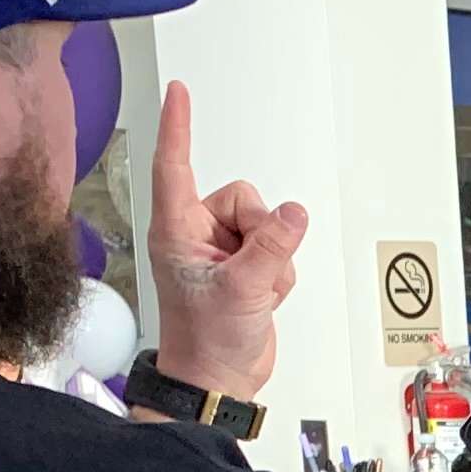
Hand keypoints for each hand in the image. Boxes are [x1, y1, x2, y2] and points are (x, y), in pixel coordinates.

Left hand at [143, 81, 308, 400]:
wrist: (218, 380)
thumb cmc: (205, 341)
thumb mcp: (242, 290)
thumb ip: (272, 247)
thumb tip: (294, 212)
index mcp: (177, 231)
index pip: (176, 166)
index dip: (178, 126)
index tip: (179, 91)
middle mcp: (197, 234)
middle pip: (245, 199)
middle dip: (261, 233)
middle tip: (249, 272)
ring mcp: (222, 252)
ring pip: (267, 225)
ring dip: (273, 260)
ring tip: (253, 292)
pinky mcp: (244, 267)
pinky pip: (278, 250)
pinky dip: (279, 275)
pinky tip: (260, 298)